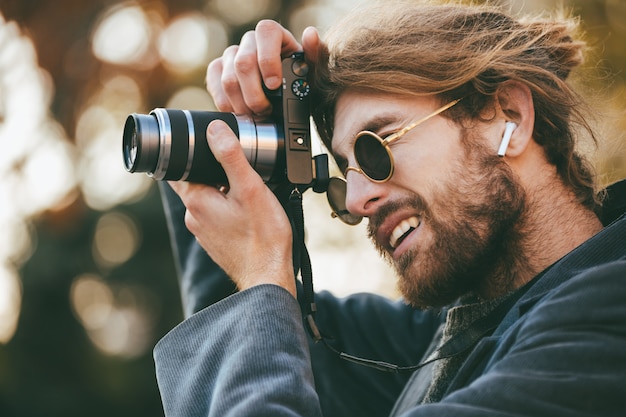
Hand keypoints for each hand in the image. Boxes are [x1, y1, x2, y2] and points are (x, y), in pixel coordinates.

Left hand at [169, 120, 296, 297]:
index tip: (210, 144)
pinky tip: (247, 211)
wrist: (268, 277)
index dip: (193, 152)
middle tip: (236, 164)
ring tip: (246, 188)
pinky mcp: (215, 242)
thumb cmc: (263, 237)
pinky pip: (216, 216)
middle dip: (210, 170)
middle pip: (194, 181)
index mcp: (196, 199)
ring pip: (207, 199)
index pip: (180, 166)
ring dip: (221, 190)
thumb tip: (214, 129)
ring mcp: (203, 232)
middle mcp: (194, 217)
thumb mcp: (250, 188)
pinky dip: (227, 208)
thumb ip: (231, 156)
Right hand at [206, 20, 322, 115]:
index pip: (266, 32)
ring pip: (228, 79)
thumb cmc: (299, 83)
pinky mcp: (217, 70)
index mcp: (274, 35)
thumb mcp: (313, 73)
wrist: (284, 99)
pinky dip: (227, 104)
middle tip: (266, 110)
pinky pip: (214, 85)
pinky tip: (241, 112)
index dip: (268, 59)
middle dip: (255, 93)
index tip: (275, 85)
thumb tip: (310, 35)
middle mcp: (250, 41)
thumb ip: (316, 55)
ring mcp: (231, 55)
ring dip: (243, 104)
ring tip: (257, 115)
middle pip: (243, 62)